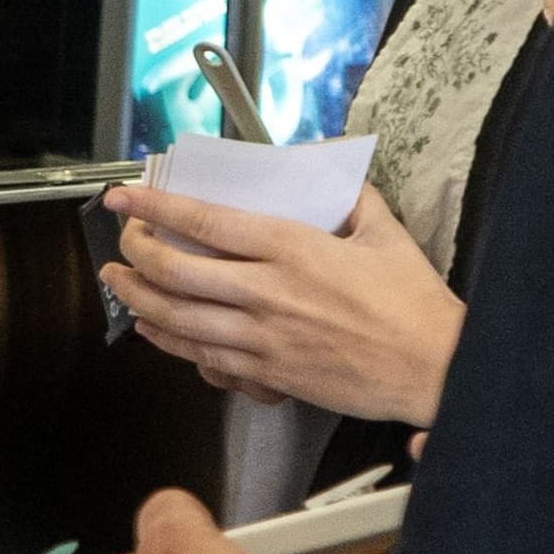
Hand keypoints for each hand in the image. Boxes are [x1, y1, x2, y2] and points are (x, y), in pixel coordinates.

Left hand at [101, 181, 462, 425]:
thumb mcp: (385, 234)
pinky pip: (206, 358)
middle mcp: (269, 293)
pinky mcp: (271, 374)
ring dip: (140, 300)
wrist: (434, 369)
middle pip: (177, 272)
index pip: (204, 222)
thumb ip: (354, 199)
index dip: (154, 207)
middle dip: (136, 253)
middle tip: (121, 242)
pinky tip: (156, 332)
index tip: (124, 196)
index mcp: (293, 249)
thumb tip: (336, 178)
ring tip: (120, 284)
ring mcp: (265, 338)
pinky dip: (172, 344)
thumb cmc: (413, 306)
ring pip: (180, 320)